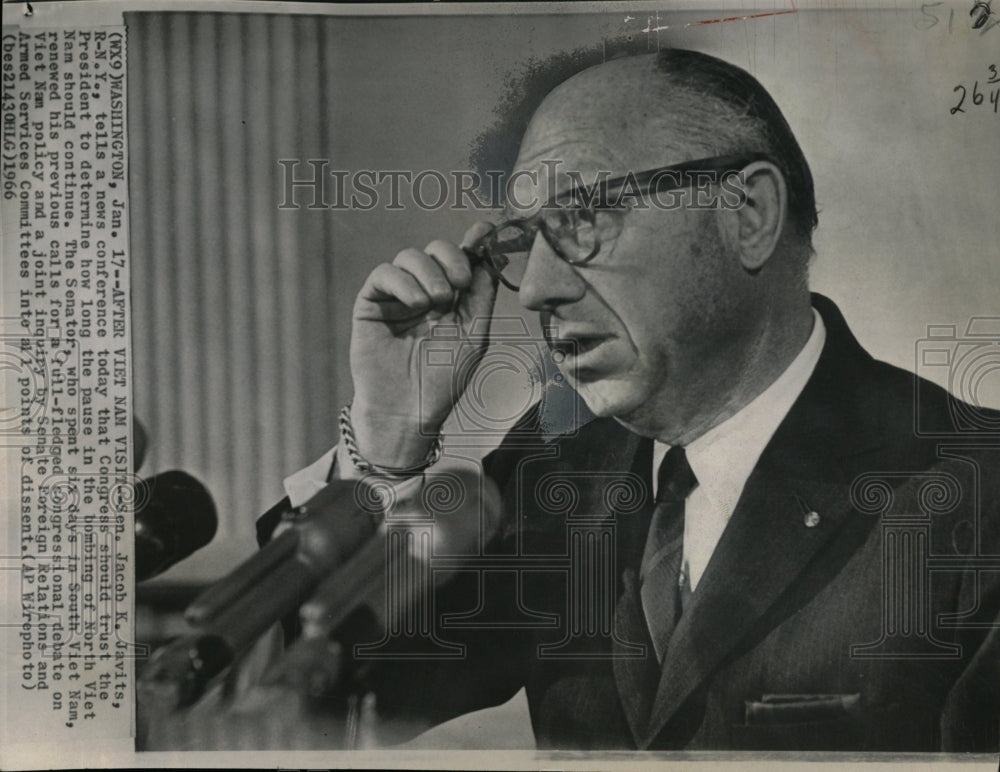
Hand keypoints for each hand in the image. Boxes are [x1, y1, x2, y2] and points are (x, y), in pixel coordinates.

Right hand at [349, 222, 497, 467]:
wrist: (408, 411)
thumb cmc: (442, 381)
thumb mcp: (474, 335)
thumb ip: (482, 296)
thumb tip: (492, 256)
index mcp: (452, 300)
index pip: (462, 259)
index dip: (474, 241)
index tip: (485, 231)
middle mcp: (424, 292)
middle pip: (436, 250)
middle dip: (451, 257)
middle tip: (459, 283)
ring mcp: (396, 297)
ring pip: (409, 256)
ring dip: (428, 273)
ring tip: (436, 303)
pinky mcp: (371, 304)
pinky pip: (384, 274)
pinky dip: (403, 282)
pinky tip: (416, 304)